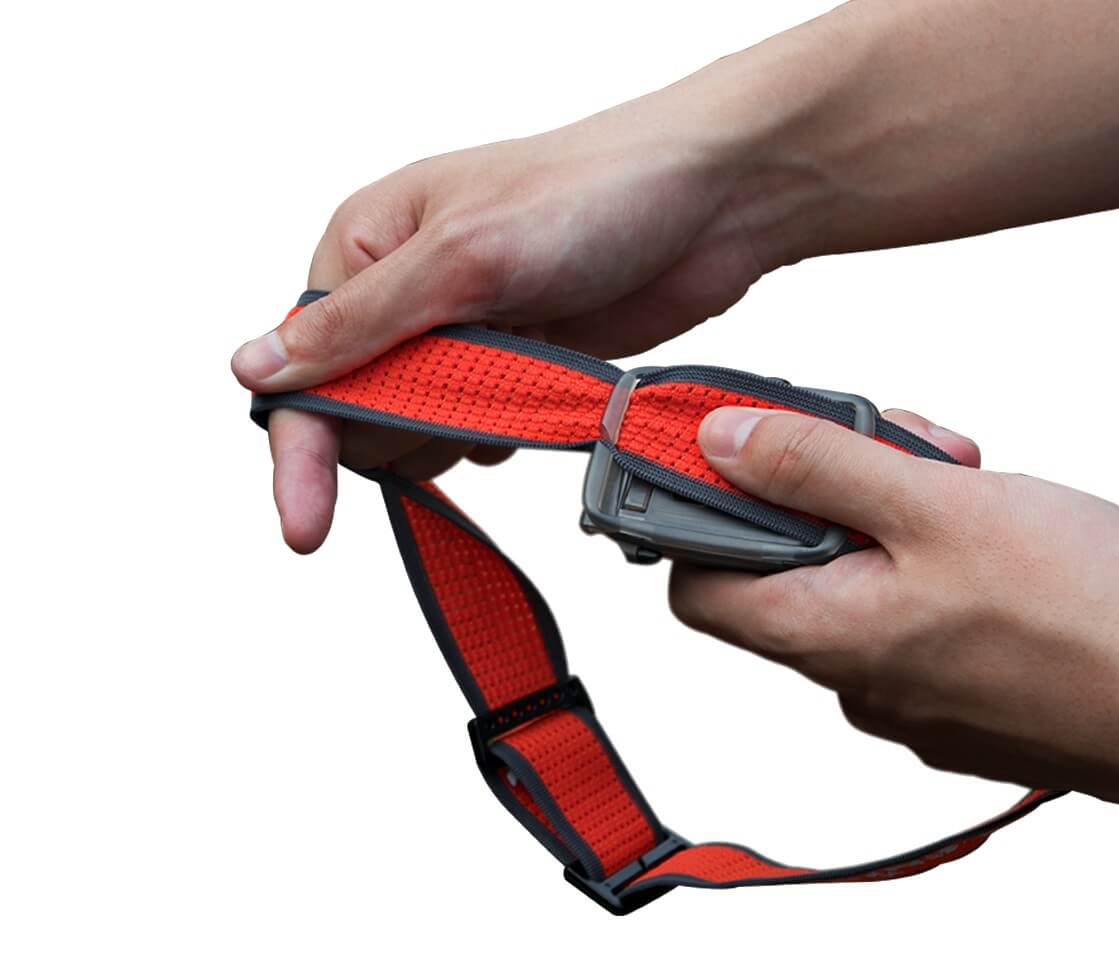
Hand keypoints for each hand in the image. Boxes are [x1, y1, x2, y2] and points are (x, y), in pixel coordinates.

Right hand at [232, 86, 780, 551]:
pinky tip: (539, 395)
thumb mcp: (462, 257)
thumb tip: (257, 369)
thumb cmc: (591, 192)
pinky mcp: (520, 362)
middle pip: (359, 409)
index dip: (302, 448)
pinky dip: (506, 429)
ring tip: (516, 375)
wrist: (711, 201)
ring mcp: (467, 331)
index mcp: (366, 245)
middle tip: (472, 391)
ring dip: (461, 427)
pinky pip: (482, 429)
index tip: (304, 526)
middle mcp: (406, 291)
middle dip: (406, 424)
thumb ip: (361, 326)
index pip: (304, 366)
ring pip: (422, 428)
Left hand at [669, 407, 1118, 846]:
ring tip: (965, 480)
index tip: (736, 448)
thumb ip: (817, 467)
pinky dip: (934, 555)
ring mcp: (909, 691)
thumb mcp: (936, 507)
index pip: (696, 584)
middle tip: (897, 446)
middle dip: (830, 486)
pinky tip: (994, 529)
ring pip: (861, 576)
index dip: (700, 512)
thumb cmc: (1087, 618)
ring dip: (895, 511)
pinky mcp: (960, 690)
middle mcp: (851, 678)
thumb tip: (719, 442)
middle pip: (788, 564)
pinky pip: (914, 608)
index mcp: (823, 636)